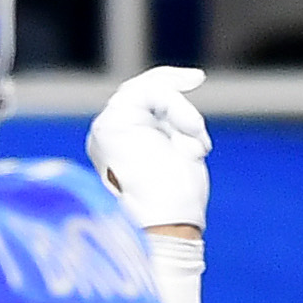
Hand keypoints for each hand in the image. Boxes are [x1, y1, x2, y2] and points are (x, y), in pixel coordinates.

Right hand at [89, 65, 209, 236]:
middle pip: (138, 89)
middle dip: (171, 84)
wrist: (166, 224)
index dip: (166, 85)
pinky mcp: (108, 126)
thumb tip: (182, 120)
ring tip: (198, 146)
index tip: (196, 79)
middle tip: (197, 78)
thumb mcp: (178, 153)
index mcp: (120, 143)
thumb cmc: (177, 203)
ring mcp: (104, 129)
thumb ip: (171, 130)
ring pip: (147, 90)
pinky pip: (150, 94)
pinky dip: (176, 108)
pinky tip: (191, 133)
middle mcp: (107, 134)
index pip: (139, 100)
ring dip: (181, 112)